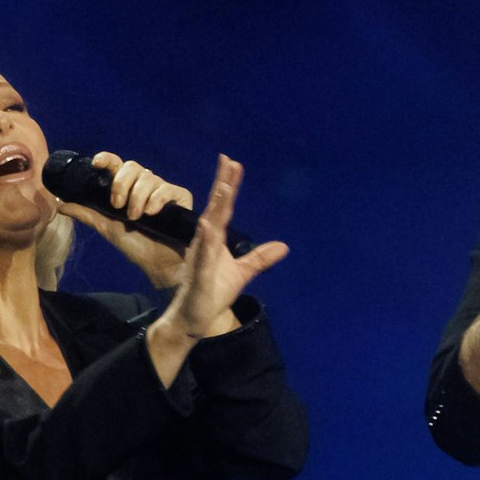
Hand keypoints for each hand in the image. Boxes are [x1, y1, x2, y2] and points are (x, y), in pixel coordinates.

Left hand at [56, 151, 194, 287]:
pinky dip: (156, 200)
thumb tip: (60, 205)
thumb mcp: (107, 228)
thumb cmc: (136, 245)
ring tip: (135, 217)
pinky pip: (167, 188)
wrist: (158, 264)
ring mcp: (163, 189)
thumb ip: (87, 214)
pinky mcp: (181, 197)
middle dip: (121, 183)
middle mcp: (145, 184)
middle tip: (117, 205)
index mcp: (127, 187)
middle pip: (132, 166)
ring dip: (137, 197)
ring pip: (148, 178)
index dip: (107, 159)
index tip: (96, 163)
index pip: (116, 165)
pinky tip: (151, 213)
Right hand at [146, 156, 287, 379]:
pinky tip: (208, 226)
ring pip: (209, 227)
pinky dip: (205, 240)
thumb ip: (260, 258)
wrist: (195, 318)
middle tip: (229, 161)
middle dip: (223, 185)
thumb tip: (284, 246)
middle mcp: (205, 242)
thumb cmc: (213, 293)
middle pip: (216, 209)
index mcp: (215, 239)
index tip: (233, 163)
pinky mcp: (200, 275)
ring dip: (216, 207)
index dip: (228, 185)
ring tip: (224, 187)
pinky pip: (202, 255)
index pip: (223, 207)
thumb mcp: (243, 273)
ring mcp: (201, 256)